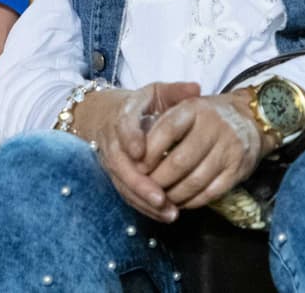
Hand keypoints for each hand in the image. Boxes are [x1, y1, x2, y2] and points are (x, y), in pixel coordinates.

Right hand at [73, 82, 200, 221]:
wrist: (108, 115)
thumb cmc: (142, 105)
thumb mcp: (157, 93)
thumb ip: (176, 92)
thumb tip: (196, 89)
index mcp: (124, 114)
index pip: (122, 125)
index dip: (129, 138)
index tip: (140, 152)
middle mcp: (113, 138)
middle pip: (119, 163)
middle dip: (139, 182)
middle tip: (160, 197)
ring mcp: (112, 159)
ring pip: (121, 182)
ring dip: (143, 200)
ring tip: (168, 212)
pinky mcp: (115, 175)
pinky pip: (126, 193)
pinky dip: (144, 206)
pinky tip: (164, 215)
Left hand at [142, 90, 265, 209]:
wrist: (251, 119)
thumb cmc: (207, 115)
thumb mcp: (185, 105)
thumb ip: (162, 121)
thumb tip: (136, 148)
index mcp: (194, 109)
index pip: (167, 130)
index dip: (149, 151)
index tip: (136, 164)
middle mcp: (214, 127)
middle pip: (179, 161)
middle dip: (158, 179)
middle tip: (145, 187)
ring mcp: (228, 150)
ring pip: (195, 180)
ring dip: (174, 194)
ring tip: (160, 198)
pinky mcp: (239, 170)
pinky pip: (212, 192)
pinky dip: (193, 200)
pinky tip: (180, 201)